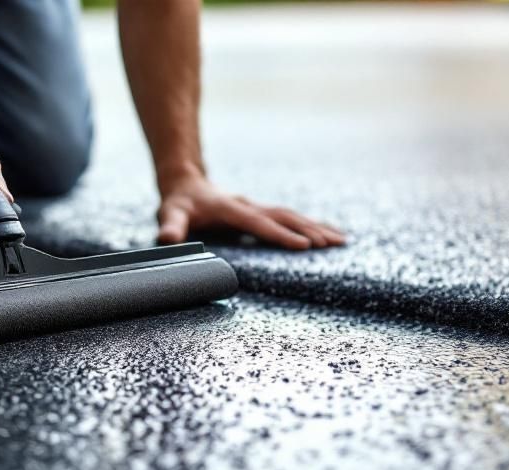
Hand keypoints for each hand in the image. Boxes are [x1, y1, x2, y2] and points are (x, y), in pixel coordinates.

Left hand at [157, 175, 344, 249]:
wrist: (185, 183)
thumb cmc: (178, 203)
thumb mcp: (170, 214)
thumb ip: (170, 227)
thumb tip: (166, 240)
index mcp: (231, 209)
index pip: (259, 223)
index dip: (281, 234)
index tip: (305, 245)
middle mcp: (248, 206)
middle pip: (284, 217)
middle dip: (310, 230)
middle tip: (335, 244)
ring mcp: (256, 208)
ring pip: (291, 216)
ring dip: (316, 227)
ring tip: (341, 240)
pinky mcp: (260, 212)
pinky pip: (288, 218)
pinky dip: (309, 225)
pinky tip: (327, 234)